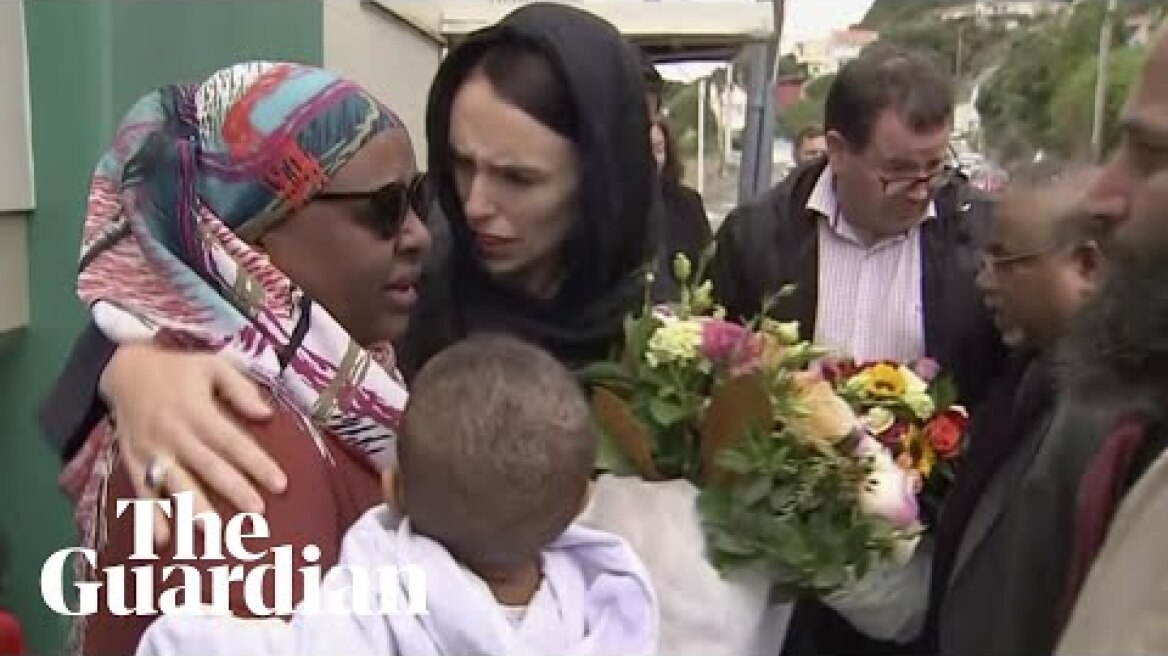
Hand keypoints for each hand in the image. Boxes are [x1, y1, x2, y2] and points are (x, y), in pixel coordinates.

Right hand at [99, 344, 285, 544]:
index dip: (256, 463)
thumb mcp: (213, 365)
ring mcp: (151, 451)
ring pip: (175, 485)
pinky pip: (142, 493)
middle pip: (207, 467)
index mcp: (196, 411)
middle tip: (257, 512)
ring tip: (213, 532)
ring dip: (193, 509)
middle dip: (233, 490)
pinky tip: (162, 541)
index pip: (232, 442)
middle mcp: (174, 434)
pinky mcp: (133, 462)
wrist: (123, 367)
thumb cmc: (178, 367)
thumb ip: (241, 389)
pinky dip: (150, 517)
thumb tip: (267, 414)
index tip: (280, 484)